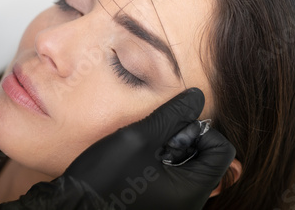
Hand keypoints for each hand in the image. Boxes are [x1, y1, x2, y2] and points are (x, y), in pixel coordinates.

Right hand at [63, 87, 235, 209]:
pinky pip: (173, 180)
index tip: (173, 128)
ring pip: (188, 168)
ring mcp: (173, 206)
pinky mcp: (159, 206)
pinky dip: (161, 165)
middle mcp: (188, 204)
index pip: (222, 151)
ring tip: (144, 151)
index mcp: (190, 190)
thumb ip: (172, 114)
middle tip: (155, 139)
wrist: (72, 207)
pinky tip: (138, 163)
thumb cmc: (104, 176)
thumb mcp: (140, 137)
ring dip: (170, 152)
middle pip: (206, 160)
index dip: (202, 131)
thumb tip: (197, 96)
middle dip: (184, 141)